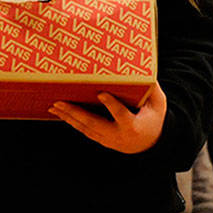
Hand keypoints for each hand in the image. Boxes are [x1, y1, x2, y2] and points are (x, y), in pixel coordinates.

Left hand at [49, 83, 166, 153]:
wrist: (151, 143)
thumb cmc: (154, 117)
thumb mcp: (158, 104)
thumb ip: (152, 88)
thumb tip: (146, 69)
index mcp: (133, 126)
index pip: (121, 115)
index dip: (111, 105)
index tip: (101, 93)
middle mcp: (118, 136)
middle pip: (95, 124)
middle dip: (76, 113)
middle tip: (60, 102)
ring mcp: (108, 140)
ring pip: (86, 129)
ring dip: (68, 117)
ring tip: (54, 106)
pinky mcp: (102, 140)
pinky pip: (85, 130)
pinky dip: (72, 122)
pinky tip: (60, 113)